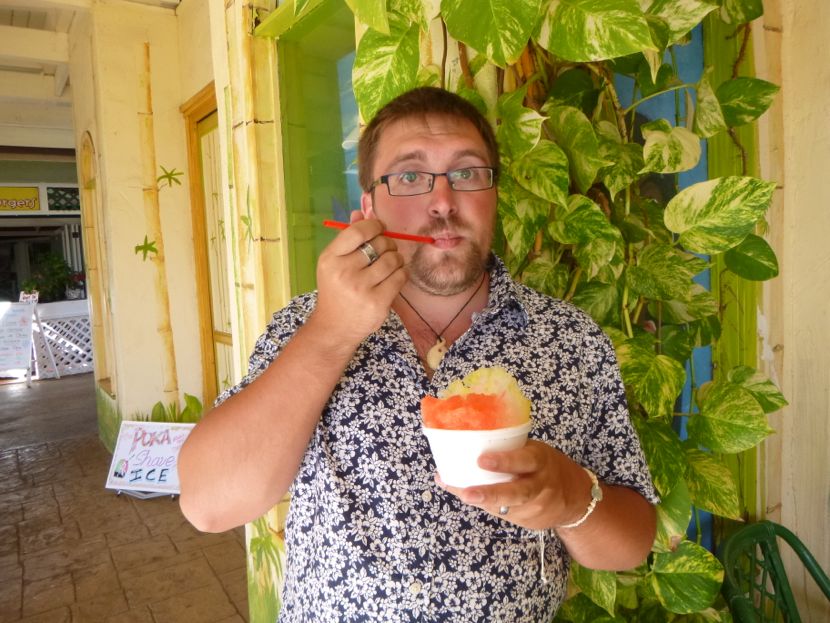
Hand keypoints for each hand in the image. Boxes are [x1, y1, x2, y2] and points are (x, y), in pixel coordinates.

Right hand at [311, 212, 407, 346]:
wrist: (334, 327)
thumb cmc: (336, 290)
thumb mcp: (334, 263)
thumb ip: (348, 238)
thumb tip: (361, 212)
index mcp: (330, 258)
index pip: (358, 231)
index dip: (375, 225)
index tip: (380, 229)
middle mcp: (344, 272)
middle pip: (380, 244)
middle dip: (388, 245)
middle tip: (386, 251)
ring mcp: (362, 289)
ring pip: (393, 260)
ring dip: (396, 260)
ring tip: (390, 265)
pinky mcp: (378, 303)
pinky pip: (400, 277)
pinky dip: (401, 274)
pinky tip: (394, 278)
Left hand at [435, 440, 589, 530]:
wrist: (577, 498)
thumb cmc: (546, 467)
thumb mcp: (535, 452)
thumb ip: (510, 450)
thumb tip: (467, 443)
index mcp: (541, 461)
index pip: (525, 460)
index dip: (505, 461)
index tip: (482, 460)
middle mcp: (541, 486)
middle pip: (517, 492)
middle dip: (491, 494)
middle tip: (467, 493)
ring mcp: (536, 507)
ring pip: (507, 508)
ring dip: (483, 502)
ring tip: (463, 495)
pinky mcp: (529, 522)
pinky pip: (505, 515)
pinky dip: (487, 506)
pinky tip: (473, 499)